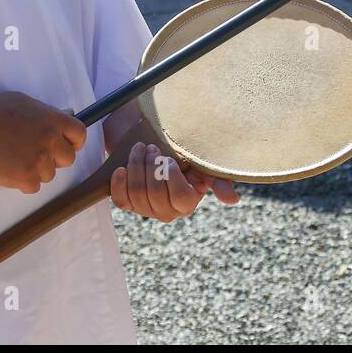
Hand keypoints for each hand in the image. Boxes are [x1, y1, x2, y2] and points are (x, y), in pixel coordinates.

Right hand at [0, 91, 85, 193]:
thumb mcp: (24, 103)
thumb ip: (46, 114)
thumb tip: (62, 118)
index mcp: (52, 120)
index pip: (79, 134)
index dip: (74, 142)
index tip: (67, 145)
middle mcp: (50, 140)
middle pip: (68, 159)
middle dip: (55, 159)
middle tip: (37, 155)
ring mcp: (39, 161)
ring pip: (50, 175)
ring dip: (37, 171)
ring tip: (16, 159)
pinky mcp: (26, 178)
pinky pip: (34, 187)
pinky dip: (23, 182)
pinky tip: (10, 169)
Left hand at [110, 142, 239, 221]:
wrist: (153, 140)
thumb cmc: (182, 152)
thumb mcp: (203, 164)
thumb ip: (218, 180)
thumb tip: (232, 199)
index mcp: (188, 202)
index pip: (180, 197)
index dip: (171, 177)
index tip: (167, 158)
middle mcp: (167, 211)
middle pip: (155, 195)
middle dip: (150, 167)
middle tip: (151, 148)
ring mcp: (146, 209)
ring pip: (137, 194)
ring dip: (136, 167)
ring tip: (140, 149)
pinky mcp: (128, 203)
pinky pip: (121, 200)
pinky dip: (119, 184)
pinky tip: (121, 168)